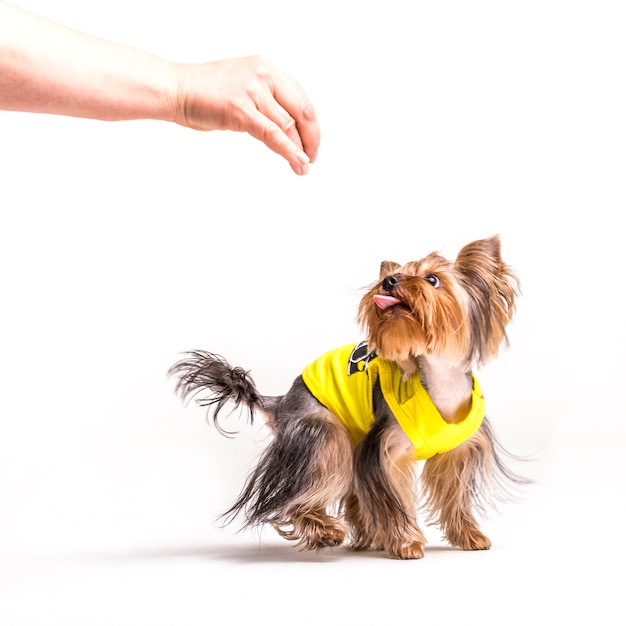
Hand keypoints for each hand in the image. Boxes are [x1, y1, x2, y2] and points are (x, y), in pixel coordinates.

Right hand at [173, 56, 319, 174]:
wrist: (176, 89)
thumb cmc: (205, 92)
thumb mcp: (244, 86)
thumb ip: (266, 98)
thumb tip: (287, 125)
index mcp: (267, 67)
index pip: (301, 99)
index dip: (311, 125)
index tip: (312, 142)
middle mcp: (264, 75)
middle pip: (302, 111)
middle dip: (311, 138)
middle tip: (311, 157)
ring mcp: (252, 91)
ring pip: (288, 126)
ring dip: (300, 151)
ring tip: (303, 166)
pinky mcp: (241, 110)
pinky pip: (273, 135)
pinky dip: (289, 152)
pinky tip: (298, 163)